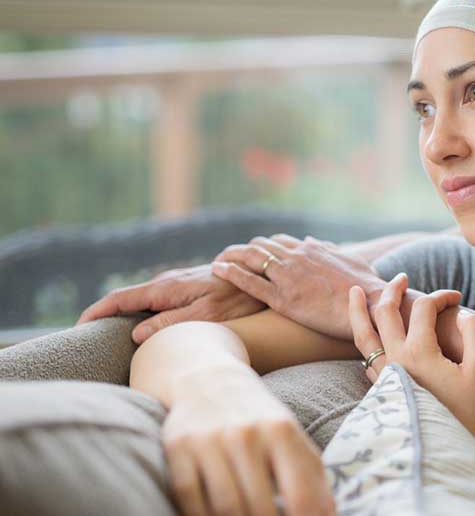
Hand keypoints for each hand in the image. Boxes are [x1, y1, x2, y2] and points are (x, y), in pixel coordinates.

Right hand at [77, 264, 265, 343]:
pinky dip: (141, 312)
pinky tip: (140, 325)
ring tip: (105, 336)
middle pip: (126, 299)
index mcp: (166, 288)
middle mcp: (167, 283)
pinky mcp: (187, 288)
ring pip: (141, 300)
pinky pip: (156, 301)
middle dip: (103, 315)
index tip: (77, 327)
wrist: (261, 273)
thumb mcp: (206, 315)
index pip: (120, 299)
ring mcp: (177, 284)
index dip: (96, 312)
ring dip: (122, 314)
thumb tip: (135, 334)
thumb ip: (171, 323)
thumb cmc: (238, 297)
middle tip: (84, 337)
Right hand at [163, 367, 333, 515]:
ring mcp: (209, 441)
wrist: (207, 378)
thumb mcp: (291, 436)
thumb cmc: (258, 418)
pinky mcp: (178, 450)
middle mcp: (245, 434)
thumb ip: (311, 475)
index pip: (301, 495)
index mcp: (282, 430)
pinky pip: (191, 501)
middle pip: (261, 509)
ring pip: (226, 509)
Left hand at [210, 235, 385, 339]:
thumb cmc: (366, 287)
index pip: (280, 242)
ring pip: (251, 258)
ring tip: (217, 260)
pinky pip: (249, 281)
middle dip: (243, 250)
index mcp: (312, 250)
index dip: (264, 246)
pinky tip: (217, 269)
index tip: (253, 252)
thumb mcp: (350, 261)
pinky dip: (230, 272)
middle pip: (261, 246)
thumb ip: (330, 251)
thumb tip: (314, 241)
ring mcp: (289, 277)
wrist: (371, 304)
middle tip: (229, 257)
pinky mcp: (283, 298)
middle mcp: (297, 257)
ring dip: (230, 256)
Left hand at [349, 274, 474, 441]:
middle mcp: (395, 360)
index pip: (423, 308)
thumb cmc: (471, 410)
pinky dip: (364, 339)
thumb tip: (461, 313)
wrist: (450, 449)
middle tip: (400, 277)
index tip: (457, 298)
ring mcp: (384, 376)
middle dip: (393, 290)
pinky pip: (366, 357)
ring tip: (355, 292)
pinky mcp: (381, 390)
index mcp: (419, 352)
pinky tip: (368, 334)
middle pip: (384, 313)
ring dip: (359, 310)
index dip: (441, 296)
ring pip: (363, 336)